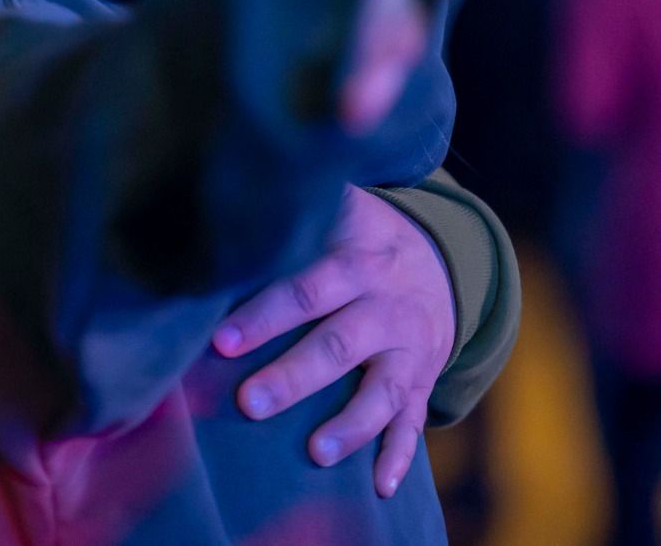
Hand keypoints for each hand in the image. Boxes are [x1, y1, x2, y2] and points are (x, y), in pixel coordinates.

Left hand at [213, 186, 450, 496]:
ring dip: (350, 424)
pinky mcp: (421, 382)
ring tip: (316, 452)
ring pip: (381, 390)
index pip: (308, 286)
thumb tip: (234, 175)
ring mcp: (409, 349)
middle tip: (248, 402)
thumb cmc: (357, 238)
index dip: (266, 312)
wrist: (438, 264)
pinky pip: (413, 423)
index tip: (221, 338)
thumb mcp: (340, 210)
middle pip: (338, 342)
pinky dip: (399, 456)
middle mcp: (387, 306)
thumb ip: (296, 203)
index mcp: (357, 260)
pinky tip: (381, 486)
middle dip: (293, 376)